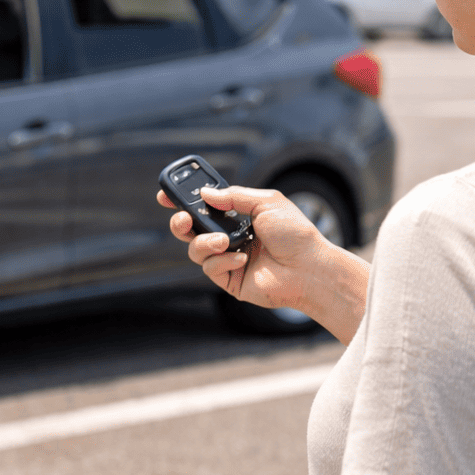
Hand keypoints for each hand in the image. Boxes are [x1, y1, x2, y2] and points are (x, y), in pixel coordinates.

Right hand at [157, 184, 329, 311]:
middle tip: (183, 219)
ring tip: (225, 241)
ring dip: (204, 243)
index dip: (182, 201)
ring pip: (195, 250)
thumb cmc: (295, 234)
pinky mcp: (230, 281)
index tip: (165, 195)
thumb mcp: (266, 202)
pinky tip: (242, 258)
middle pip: (190, 230)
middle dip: (180, 223)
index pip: (204, 207)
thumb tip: (205, 193)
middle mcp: (230, 237)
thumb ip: (234, 196)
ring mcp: (228, 259)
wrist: (310, 267)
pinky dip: (222, 261)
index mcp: (238, 217)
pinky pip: (210, 269)